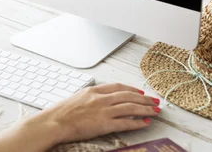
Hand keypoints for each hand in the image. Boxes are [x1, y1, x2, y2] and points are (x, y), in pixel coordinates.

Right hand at [37, 83, 160, 143]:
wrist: (55, 122)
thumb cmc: (61, 112)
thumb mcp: (77, 98)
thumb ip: (90, 97)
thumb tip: (100, 99)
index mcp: (93, 91)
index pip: (118, 87)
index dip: (132, 89)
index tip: (140, 92)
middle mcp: (101, 99)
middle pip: (128, 96)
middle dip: (144, 99)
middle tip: (155, 101)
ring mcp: (104, 111)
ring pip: (131, 108)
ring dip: (146, 109)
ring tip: (155, 111)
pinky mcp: (105, 124)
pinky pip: (126, 123)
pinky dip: (138, 123)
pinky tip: (146, 123)